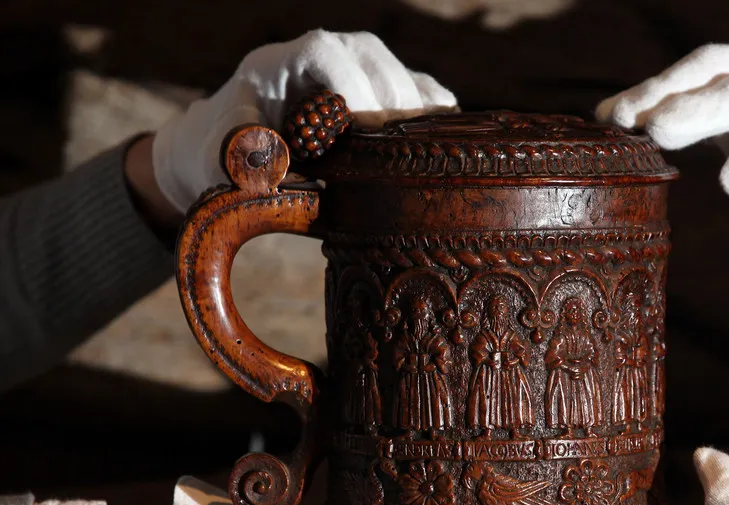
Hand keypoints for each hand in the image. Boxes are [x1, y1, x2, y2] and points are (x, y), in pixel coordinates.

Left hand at [153, 30, 456, 212]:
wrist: (227, 152)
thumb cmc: (219, 155)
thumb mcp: (216, 155)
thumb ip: (239, 151)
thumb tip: (274, 156)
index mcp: (280, 61)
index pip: (326, 52)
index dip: (352, 86)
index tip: (365, 131)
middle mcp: (322, 55)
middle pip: (374, 59)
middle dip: (393, 103)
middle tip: (399, 152)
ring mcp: (355, 73)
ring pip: (404, 74)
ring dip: (421, 112)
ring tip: (422, 153)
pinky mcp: (379, 96)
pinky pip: (422, 93)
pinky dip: (436, 116)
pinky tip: (439, 145)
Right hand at [596, 41, 728, 267]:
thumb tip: (728, 175)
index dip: (695, 110)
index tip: (651, 131)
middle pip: (715, 65)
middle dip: (663, 90)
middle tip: (618, 121)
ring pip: (706, 71)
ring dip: (658, 92)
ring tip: (611, 119)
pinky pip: (708, 89)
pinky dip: (671, 102)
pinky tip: (634, 121)